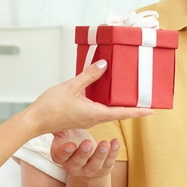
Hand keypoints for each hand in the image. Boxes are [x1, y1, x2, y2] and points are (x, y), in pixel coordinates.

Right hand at [26, 60, 152, 134]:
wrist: (34, 121)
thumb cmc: (50, 107)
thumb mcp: (71, 86)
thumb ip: (88, 75)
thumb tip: (104, 65)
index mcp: (94, 113)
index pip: (122, 113)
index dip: (138, 112)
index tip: (152, 111)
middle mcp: (93, 118)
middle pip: (118, 113)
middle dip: (132, 108)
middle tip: (145, 101)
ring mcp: (87, 118)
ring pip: (108, 112)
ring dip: (120, 106)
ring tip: (130, 97)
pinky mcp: (80, 116)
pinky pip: (98, 110)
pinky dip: (106, 103)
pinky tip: (105, 94)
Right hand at [50, 129, 119, 178]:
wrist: (85, 161)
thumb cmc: (73, 141)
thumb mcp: (64, 133)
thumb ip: (59, 123)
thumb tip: (52, 108)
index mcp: (60, 155)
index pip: (60, 155)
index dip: (65, 151)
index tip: (70, 145)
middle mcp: (73, 165)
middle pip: (78, 161)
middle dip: (83, 153)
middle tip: (88, 143)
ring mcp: (88, 170)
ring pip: (94, 164)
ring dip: (100, 153)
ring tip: (105, 143)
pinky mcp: (102, 170)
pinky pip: (108, 163)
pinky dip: (113, 153)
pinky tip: (115, 142)